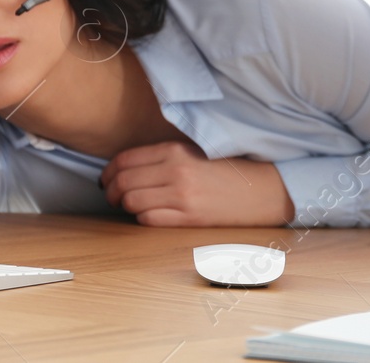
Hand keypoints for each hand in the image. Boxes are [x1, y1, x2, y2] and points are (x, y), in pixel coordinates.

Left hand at [99, 139, 294, 226]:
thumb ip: (164, 156)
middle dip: (111, 191)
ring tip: (130, 207)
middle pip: (123, 181)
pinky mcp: (188, 217)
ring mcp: (181, 195)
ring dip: (126, 206)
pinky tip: (148, 215)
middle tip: (113, 196)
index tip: (107, 179)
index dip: (109, 172)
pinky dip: (142, 218)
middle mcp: (175, 171)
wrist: (261, 190)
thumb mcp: (195, 152)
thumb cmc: (228, 171)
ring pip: (132, 201)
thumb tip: (128, 168)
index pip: (125, 160)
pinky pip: (149, 219)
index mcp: (175, 150)